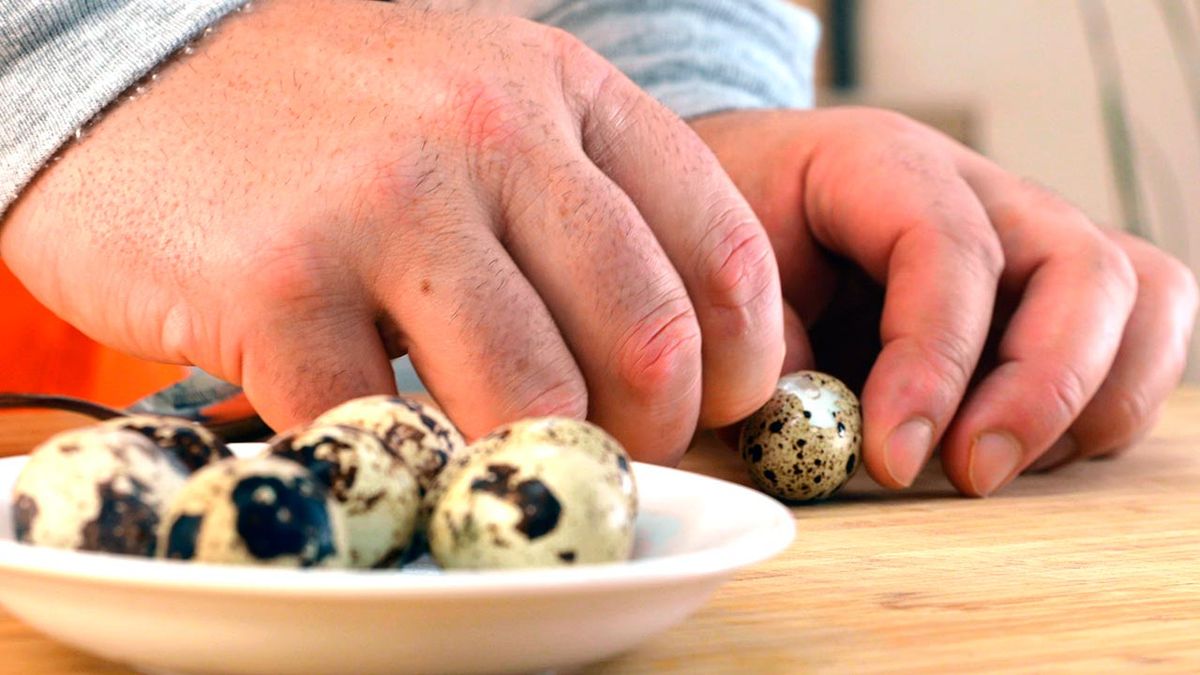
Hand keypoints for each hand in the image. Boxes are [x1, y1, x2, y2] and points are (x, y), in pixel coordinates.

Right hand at [0, 0, 784, 462]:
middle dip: (648, 432)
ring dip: (526, 459)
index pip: (720, 246)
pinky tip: (382, 436)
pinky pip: (385, 430)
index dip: (739, 358)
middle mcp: (488, 133)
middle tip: (607, 452)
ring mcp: (384, 204)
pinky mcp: (280, 283)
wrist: (132, 69)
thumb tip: (665, 359)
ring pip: (531, 396)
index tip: (711, 407)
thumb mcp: (482, 97)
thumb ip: (579, 199)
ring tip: (492, 452)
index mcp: (561, 91)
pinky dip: (398, 465)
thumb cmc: (330, 110)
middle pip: (645, 338)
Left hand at [691, 108, 1198, 495]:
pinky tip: (1016, 447)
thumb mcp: (720, 275)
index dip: (933, 362)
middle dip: (1039, 391)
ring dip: (1087, 403)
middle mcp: (980, 192)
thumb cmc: (737, 233)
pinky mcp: (1052, 291)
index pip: (948, 247)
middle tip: (968, 474)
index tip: (889, 459)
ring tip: (990, 464)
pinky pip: (1136, 336)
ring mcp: (1028, 236)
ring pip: (1137, 299)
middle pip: (1082, 269)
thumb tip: (831, 429)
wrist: (753, 193)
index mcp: (883, 164)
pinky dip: (1102, 405)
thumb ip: (763, 344)